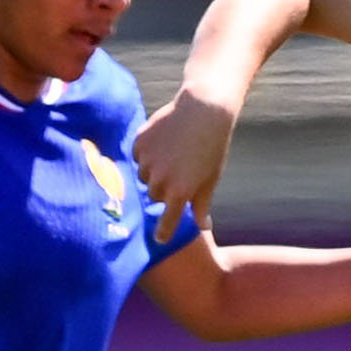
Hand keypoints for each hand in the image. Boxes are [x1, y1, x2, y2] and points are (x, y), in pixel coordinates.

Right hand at [135, 86, 238, 242]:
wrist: (203, 110)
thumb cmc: (212, 147)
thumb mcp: (210, 179)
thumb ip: (201, 205)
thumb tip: (203, 227)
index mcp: (179, 193)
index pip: (166, 222)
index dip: (163, 232)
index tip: (160, 239)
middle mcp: (160, 181)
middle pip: (155, 195)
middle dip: (164, 189)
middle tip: (179, 171)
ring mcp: (147, 162)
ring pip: (144, 176)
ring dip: (154, 171)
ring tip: (172, 153)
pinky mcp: (139, 143)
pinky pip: (138, 156)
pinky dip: (147, 152)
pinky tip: (163, 141)